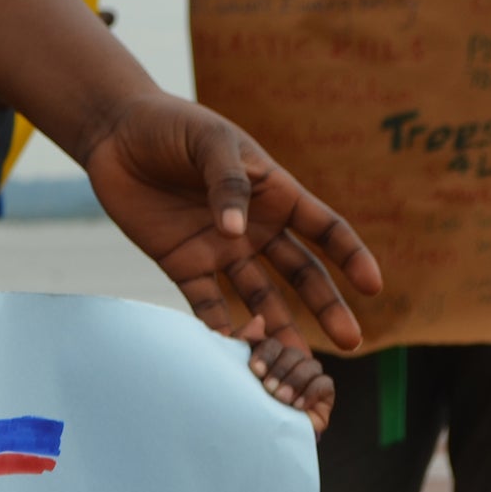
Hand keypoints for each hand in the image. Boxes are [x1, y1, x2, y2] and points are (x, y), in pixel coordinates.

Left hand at [82, 94, 383, 352]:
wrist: (117, 137)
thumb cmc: (173, 127)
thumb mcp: (210, 143)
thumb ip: (228, 184)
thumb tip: (236, 234)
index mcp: (275, 193)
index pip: (325, 230)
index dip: (351, 257)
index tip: (373, 287)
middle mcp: (255, 228)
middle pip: (300, 275)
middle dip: (325, 307)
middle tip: (350, 342)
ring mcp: (221, 251)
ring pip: (259, 298)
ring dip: (278, 330)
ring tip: (294, 365)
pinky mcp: (183, 266)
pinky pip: (207, 304)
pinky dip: (221, 328)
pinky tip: (236, 353)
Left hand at [236, 315, 334, 433]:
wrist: (245, 450)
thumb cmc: (234, 414)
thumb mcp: (232, 378)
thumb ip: (239, 347)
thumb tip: (259, 320)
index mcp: (264, 361)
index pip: (271, 343)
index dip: (265, 353)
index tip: (253, 371)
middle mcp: (287, 368)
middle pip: (293, 352)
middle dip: (280, 369)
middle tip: (267, 389)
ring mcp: (306, 383)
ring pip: (310, 364)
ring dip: (294, 381)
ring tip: (280, 399)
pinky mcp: (322, 401)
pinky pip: (325, 384)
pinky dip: (311, 392)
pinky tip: (297, 407)